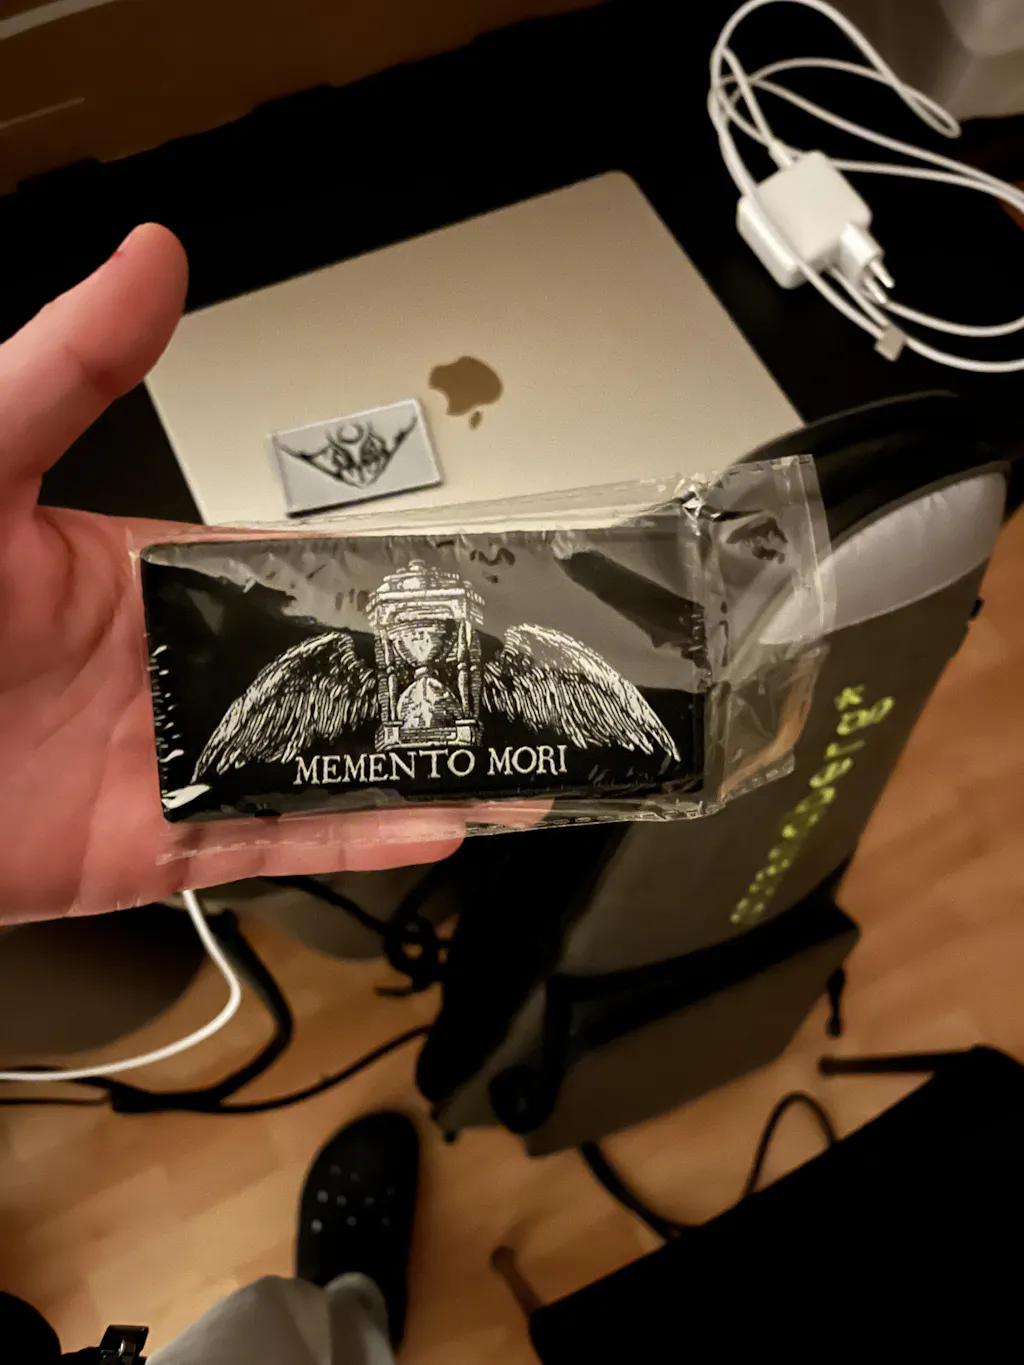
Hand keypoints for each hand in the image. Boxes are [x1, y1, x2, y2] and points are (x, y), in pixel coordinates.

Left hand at [0, 226, 472, 921]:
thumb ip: (69, 373)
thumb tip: (148, 259)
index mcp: (139, 579)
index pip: (283, 572)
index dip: (370, 578)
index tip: (452, 577)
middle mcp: (163, 677)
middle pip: (319, 678)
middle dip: (414, 680)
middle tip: (511, 675)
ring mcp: (163, 768)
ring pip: (318, 770)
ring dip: (415, 767)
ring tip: (511, 758)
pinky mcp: (149, 851)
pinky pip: (271, 849)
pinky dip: (358, 840)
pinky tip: (438, 823)